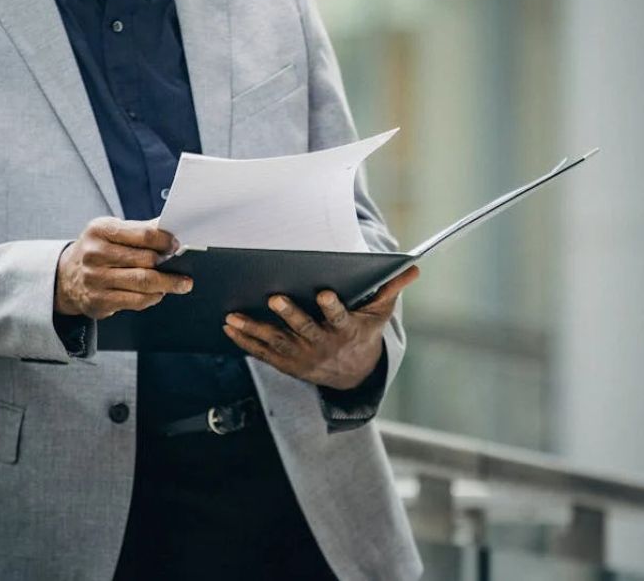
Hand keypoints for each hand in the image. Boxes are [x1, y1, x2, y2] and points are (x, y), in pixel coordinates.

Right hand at [55, 217, 192, 318]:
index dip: (166, 240)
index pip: (144, 234)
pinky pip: (136, 301)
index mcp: (100, 230)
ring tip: (181, 283)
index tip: (177, 245)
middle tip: (182, 266)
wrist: (67, 277)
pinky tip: (159, 293)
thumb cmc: (98, 251)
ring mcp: (95, 279)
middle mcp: (95, 254)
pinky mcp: (98, 300)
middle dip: (169, 264)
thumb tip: (171, 228)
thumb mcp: (112, 231)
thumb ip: (140, 230)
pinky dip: (153, 297)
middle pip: (146, 260)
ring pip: (143, 282)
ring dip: (168, 284)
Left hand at [222, 266, 419, 389]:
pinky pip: (263, 353)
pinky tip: (228, 327)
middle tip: (274, 298)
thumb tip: (414, 268)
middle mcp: (323, 346)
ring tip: (233, 316)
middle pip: (304, 330)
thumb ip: (391, 290)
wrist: (352, 374)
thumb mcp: (379, 314)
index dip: (333, 307)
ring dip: (254, 329)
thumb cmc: (363, 333)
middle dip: (289, 315)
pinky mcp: (286, 363)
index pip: (340, 318)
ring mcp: (302, 357)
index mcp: (346, 331)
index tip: (326, 293)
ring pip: (276, 342)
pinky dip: (245, 341)